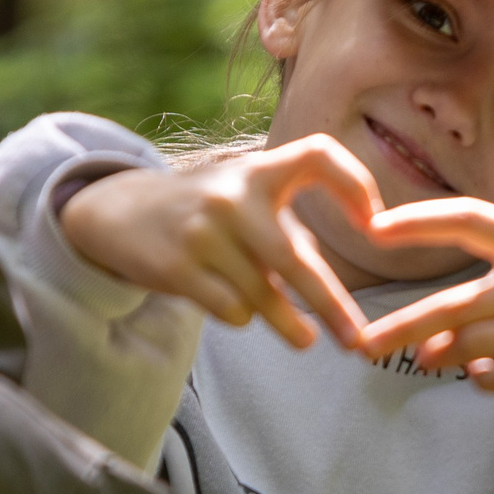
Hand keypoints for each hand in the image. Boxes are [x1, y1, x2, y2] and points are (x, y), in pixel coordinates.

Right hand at [58, 136, 380, 351]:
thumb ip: (291, 233)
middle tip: (357, 339)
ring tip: (306, 339)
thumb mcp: (247, 199)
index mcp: (259, 170)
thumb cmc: (208, 213)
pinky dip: (241, 315)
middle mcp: (232, 196)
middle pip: (294, 259)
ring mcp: (202, 231)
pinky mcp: (176, 266)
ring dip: (287, 321)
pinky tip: (232, 303)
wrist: (119, 212)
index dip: (354, 183)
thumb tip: (332, 298)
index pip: (318, 154)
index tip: (375, 225)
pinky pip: (232, 310)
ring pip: (262, 295)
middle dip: (331, 304)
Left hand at [355, 200, 493, 425]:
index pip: (468, 218)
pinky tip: (484, 374)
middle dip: (405, 327)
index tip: (374, 228)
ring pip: (476, 346)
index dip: (420, 221)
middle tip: (363, 345)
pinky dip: (483, 378)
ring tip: (425, 361)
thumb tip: (428, 332)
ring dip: (441, 357)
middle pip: (459, 304)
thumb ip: (489, 285)